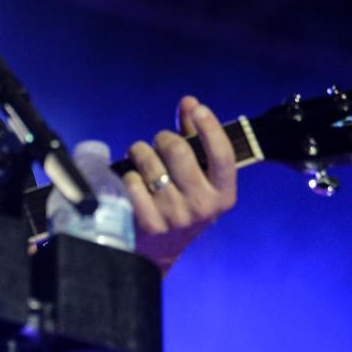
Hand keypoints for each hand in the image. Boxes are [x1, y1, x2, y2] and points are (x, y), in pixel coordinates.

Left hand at [122, 96, 236, 273]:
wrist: (161, 249)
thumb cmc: (182, 198)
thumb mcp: (198, 174)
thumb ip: (195, 136)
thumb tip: (190, 102)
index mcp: (223, 194)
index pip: (223, 155)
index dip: (210, 128)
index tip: (198, 108)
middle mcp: (202, 207)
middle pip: (178, 150)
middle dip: (163, 138)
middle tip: (159, 142)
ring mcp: (175, 216)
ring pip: (149, 161)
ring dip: (140, 151)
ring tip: (141, 158)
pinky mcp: (148, 222)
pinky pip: (131, 180)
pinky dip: (128, 174)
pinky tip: (134, 181)